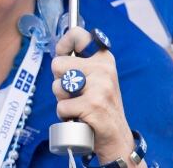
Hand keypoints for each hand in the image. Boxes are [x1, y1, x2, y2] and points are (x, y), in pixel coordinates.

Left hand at [51, 27, 142, 165]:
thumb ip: (79, 63)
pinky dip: (65, 115)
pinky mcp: (93, 104)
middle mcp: (104, 69)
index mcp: (103, 59)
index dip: (63, 44)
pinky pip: (61, 106)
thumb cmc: (97, 106)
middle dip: (59, 82)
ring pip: (57, 86)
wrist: (115, 137)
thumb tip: (59, 50)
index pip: (78, 34)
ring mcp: (100, 86)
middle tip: (76, 94)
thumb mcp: (95, 79)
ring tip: (79, 106)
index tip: (63, 54)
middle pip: (57, 64)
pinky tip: (80, 117)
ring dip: (62, 100)